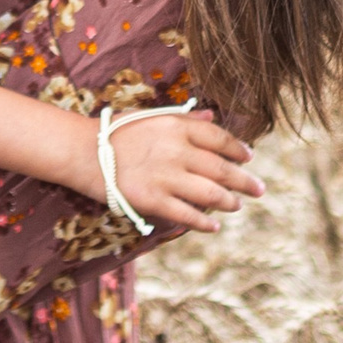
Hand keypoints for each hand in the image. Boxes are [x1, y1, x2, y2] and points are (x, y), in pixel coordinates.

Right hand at [112, 112, 263, 234]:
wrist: (83, 152)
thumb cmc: (117, 132)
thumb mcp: (152, 116)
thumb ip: (185, 119)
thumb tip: (212, 116)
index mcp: (177, 127)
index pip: (219, 138)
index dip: (238, 149)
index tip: (248, 157)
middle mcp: (177, 151)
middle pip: (222, 169)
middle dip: (244, 181)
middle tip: (259, 189)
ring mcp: (166, 177)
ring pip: (210, 194)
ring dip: (229, 202)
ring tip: (237, 205)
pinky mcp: (153, 201)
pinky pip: (187, 215)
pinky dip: (204, 222)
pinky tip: (214, 225)